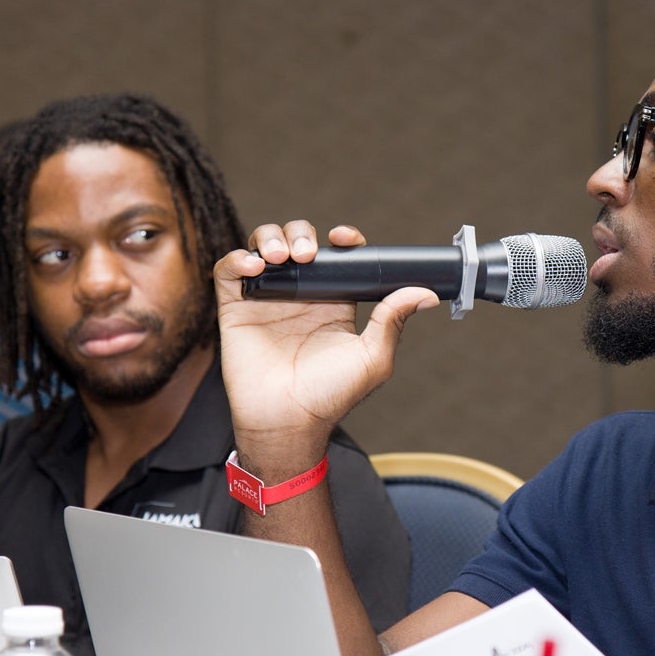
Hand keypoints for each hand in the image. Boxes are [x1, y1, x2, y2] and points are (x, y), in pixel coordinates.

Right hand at [212, 221, 437, 466]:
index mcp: (333, 302)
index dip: (342, 239)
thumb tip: (425, 292)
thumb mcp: (373, 358)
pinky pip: (229, 271)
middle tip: (307, 255)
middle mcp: (300, 295)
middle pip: (297, 241)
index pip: (337, 256)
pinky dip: (238, 259)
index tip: (344, 238)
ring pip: (263, 246)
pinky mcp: (235, 309)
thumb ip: (393, 320)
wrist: (287, 422)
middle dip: (301, 234)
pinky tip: (254, 267)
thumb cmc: (330, 397)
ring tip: (281, 259)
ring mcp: (267, 300)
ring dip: (271, 239)